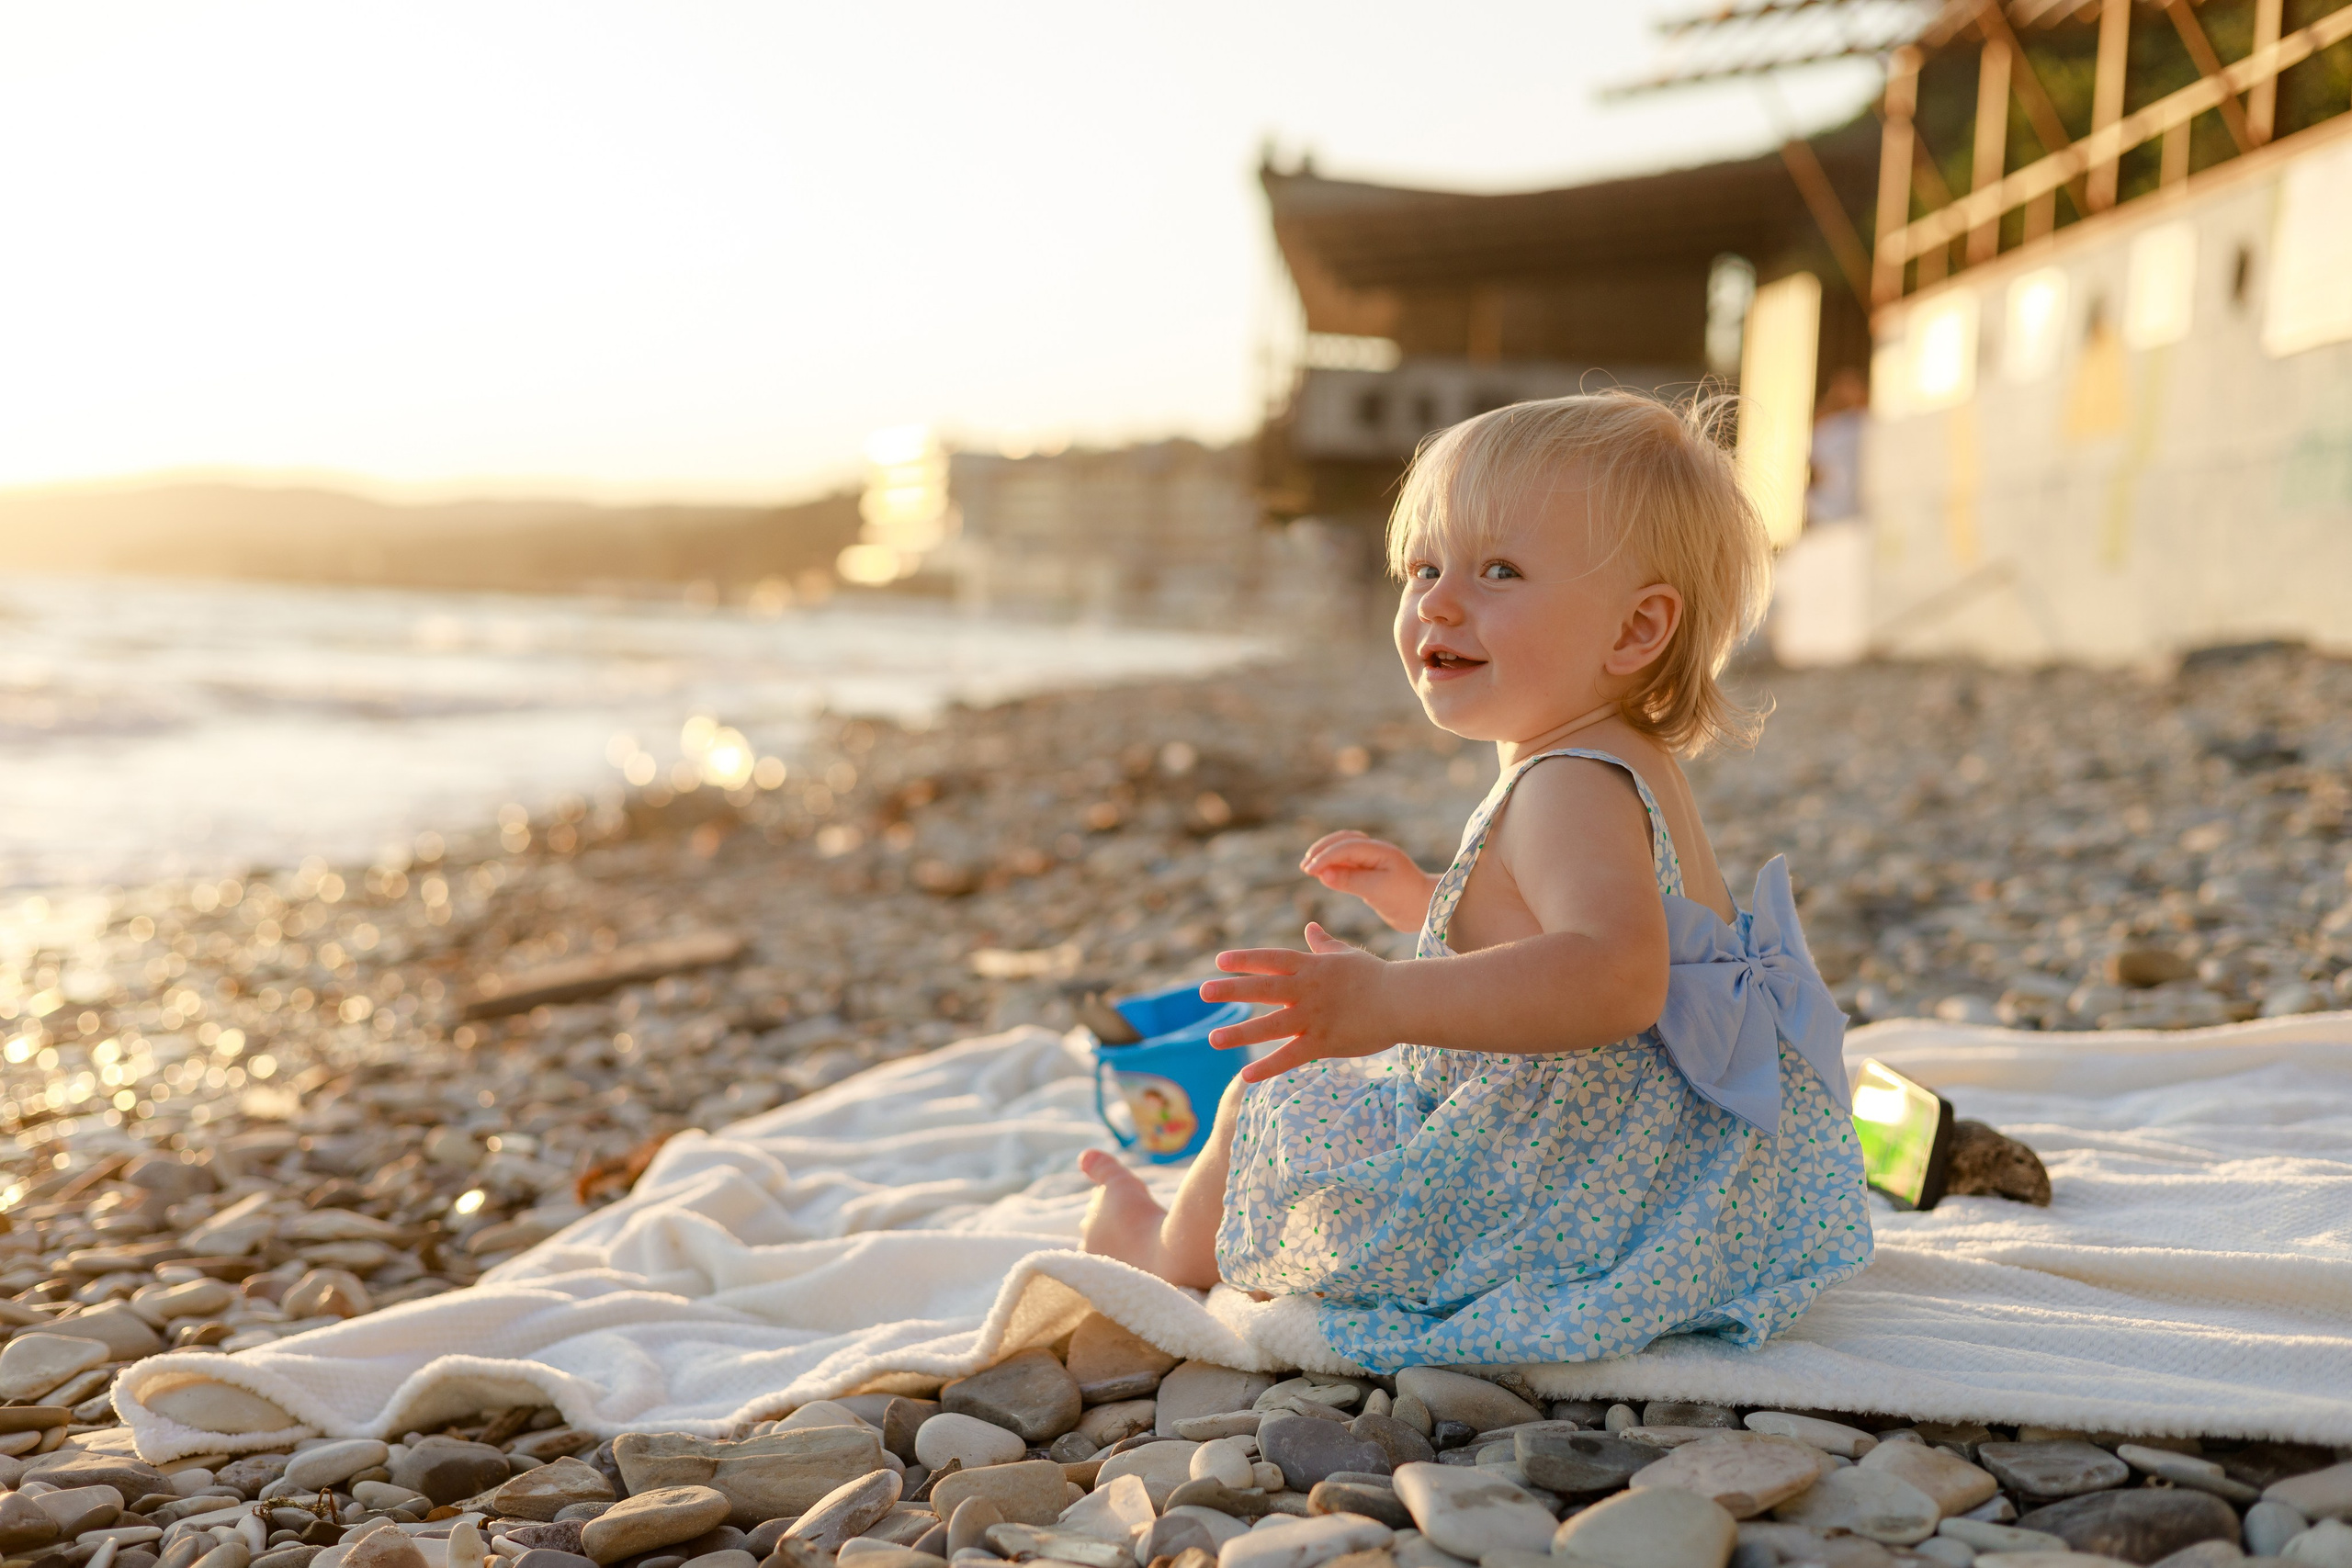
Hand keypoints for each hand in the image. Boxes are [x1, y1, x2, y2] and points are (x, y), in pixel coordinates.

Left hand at [1200, 923, 1398, 1082]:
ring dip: (1240, 1032)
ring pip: (1270, 1026)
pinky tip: (1246, 1075)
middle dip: (1232, 990)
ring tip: (1213, 1038)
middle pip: (1263, 989)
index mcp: (1311, 967)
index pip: (1271, 960)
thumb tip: (1310, 927)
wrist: (1403, 1002)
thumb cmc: (1377, 977)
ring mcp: (1314, 1017)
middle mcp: (1307, 990)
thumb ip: (1323, 945)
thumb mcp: (1346, 955)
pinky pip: (1291, 1056)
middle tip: (1203, 991)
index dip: (1245, 960)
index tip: (1220, 961)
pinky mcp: (1324, 1042)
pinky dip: (1268, 1067)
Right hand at [1298, 831, 1436, 933]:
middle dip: (1322, 851)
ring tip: (1309, 869)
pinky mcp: (1370, 872)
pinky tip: (1323, 874)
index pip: (1346, 847)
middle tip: (1305, 867)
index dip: (1325, 857)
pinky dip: (1332, 865)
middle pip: (1342, 841)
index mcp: (1381, 851)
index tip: (1309, 870)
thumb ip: (1350, 882)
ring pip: (1343, 849)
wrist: (1427, 909)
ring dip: (1325, 855)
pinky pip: (1347, 862)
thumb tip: (1322, 874)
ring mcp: (1373, 860)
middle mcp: (1375, 851)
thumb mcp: (1377, 892)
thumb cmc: (1406, 900)